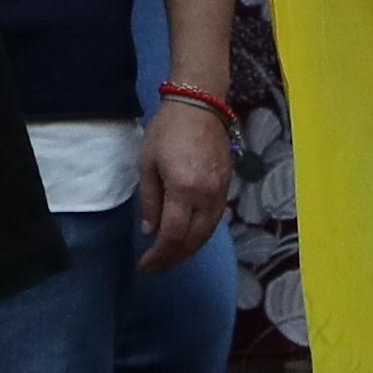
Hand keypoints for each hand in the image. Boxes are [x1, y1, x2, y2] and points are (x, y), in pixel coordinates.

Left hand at [137, 91, 233, 267]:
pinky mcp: (227, 187)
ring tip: (171, 257)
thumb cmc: (168, 131)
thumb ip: (150, 201)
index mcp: (184, 191)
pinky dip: (201, 235)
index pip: (173, 236)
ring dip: (188, 250)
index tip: (145, 265)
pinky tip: (189, 237)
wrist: (201, 105)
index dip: (159, 256)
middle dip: (173, 258)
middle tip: (156, 268)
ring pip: (207, 234)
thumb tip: (150, 230)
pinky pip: (215, 220)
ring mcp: (220, 193)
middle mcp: (207, 197)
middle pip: (193, 240)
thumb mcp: (148, 164)